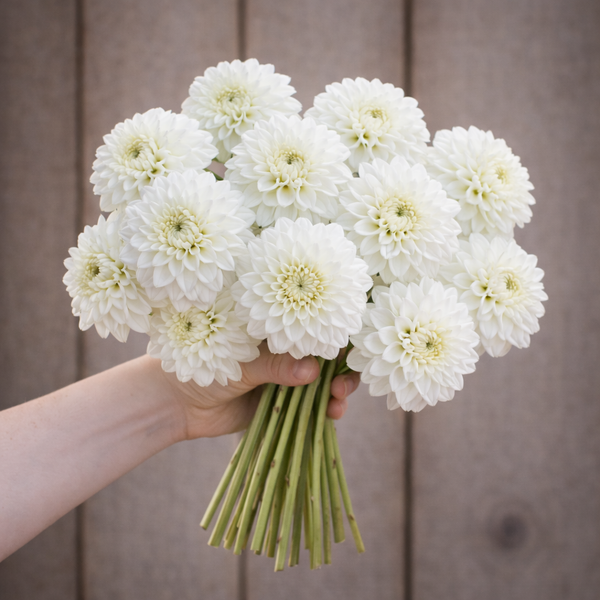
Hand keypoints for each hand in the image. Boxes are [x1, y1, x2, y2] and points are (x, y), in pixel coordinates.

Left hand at [160, 343, 359, 439]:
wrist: (177, 403)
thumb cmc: (201, 365)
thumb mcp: (239, 362)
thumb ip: (274, 366)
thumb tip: (312, 370)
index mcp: (275, 330)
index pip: (314, 324)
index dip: (336, 332)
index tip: (350, 344)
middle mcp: (287, 351)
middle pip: (327, 354)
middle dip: (342, 366)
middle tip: (343, 381)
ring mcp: (288, 379)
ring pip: (325, 382)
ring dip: (339, 389)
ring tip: (339, 398)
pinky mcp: (286, 405)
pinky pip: (313, 406)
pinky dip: (327, 409)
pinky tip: (333, 413)